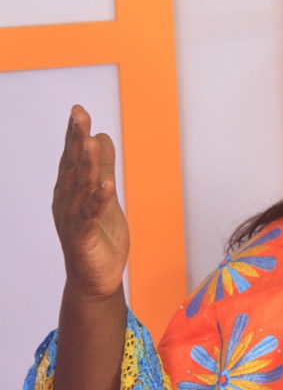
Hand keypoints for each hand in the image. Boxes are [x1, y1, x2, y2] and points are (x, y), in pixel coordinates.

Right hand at [53, 105, 129, 299]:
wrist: (96, 279)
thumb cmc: (100, 236)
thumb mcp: (105, 196)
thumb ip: (104, 167)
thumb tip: (102, 137)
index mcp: (71, 190)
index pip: (72, 158)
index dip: (74, 134)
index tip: (78, 111)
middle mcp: (67, 201)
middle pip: (73, 166)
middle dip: (77, 140)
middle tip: (79, 115)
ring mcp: (73, 219)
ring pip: (81, 187)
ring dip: (88, 164)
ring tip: (92, 142)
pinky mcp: (83, 237)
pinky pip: (91, 216)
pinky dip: (99, 200)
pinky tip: (107, 185)